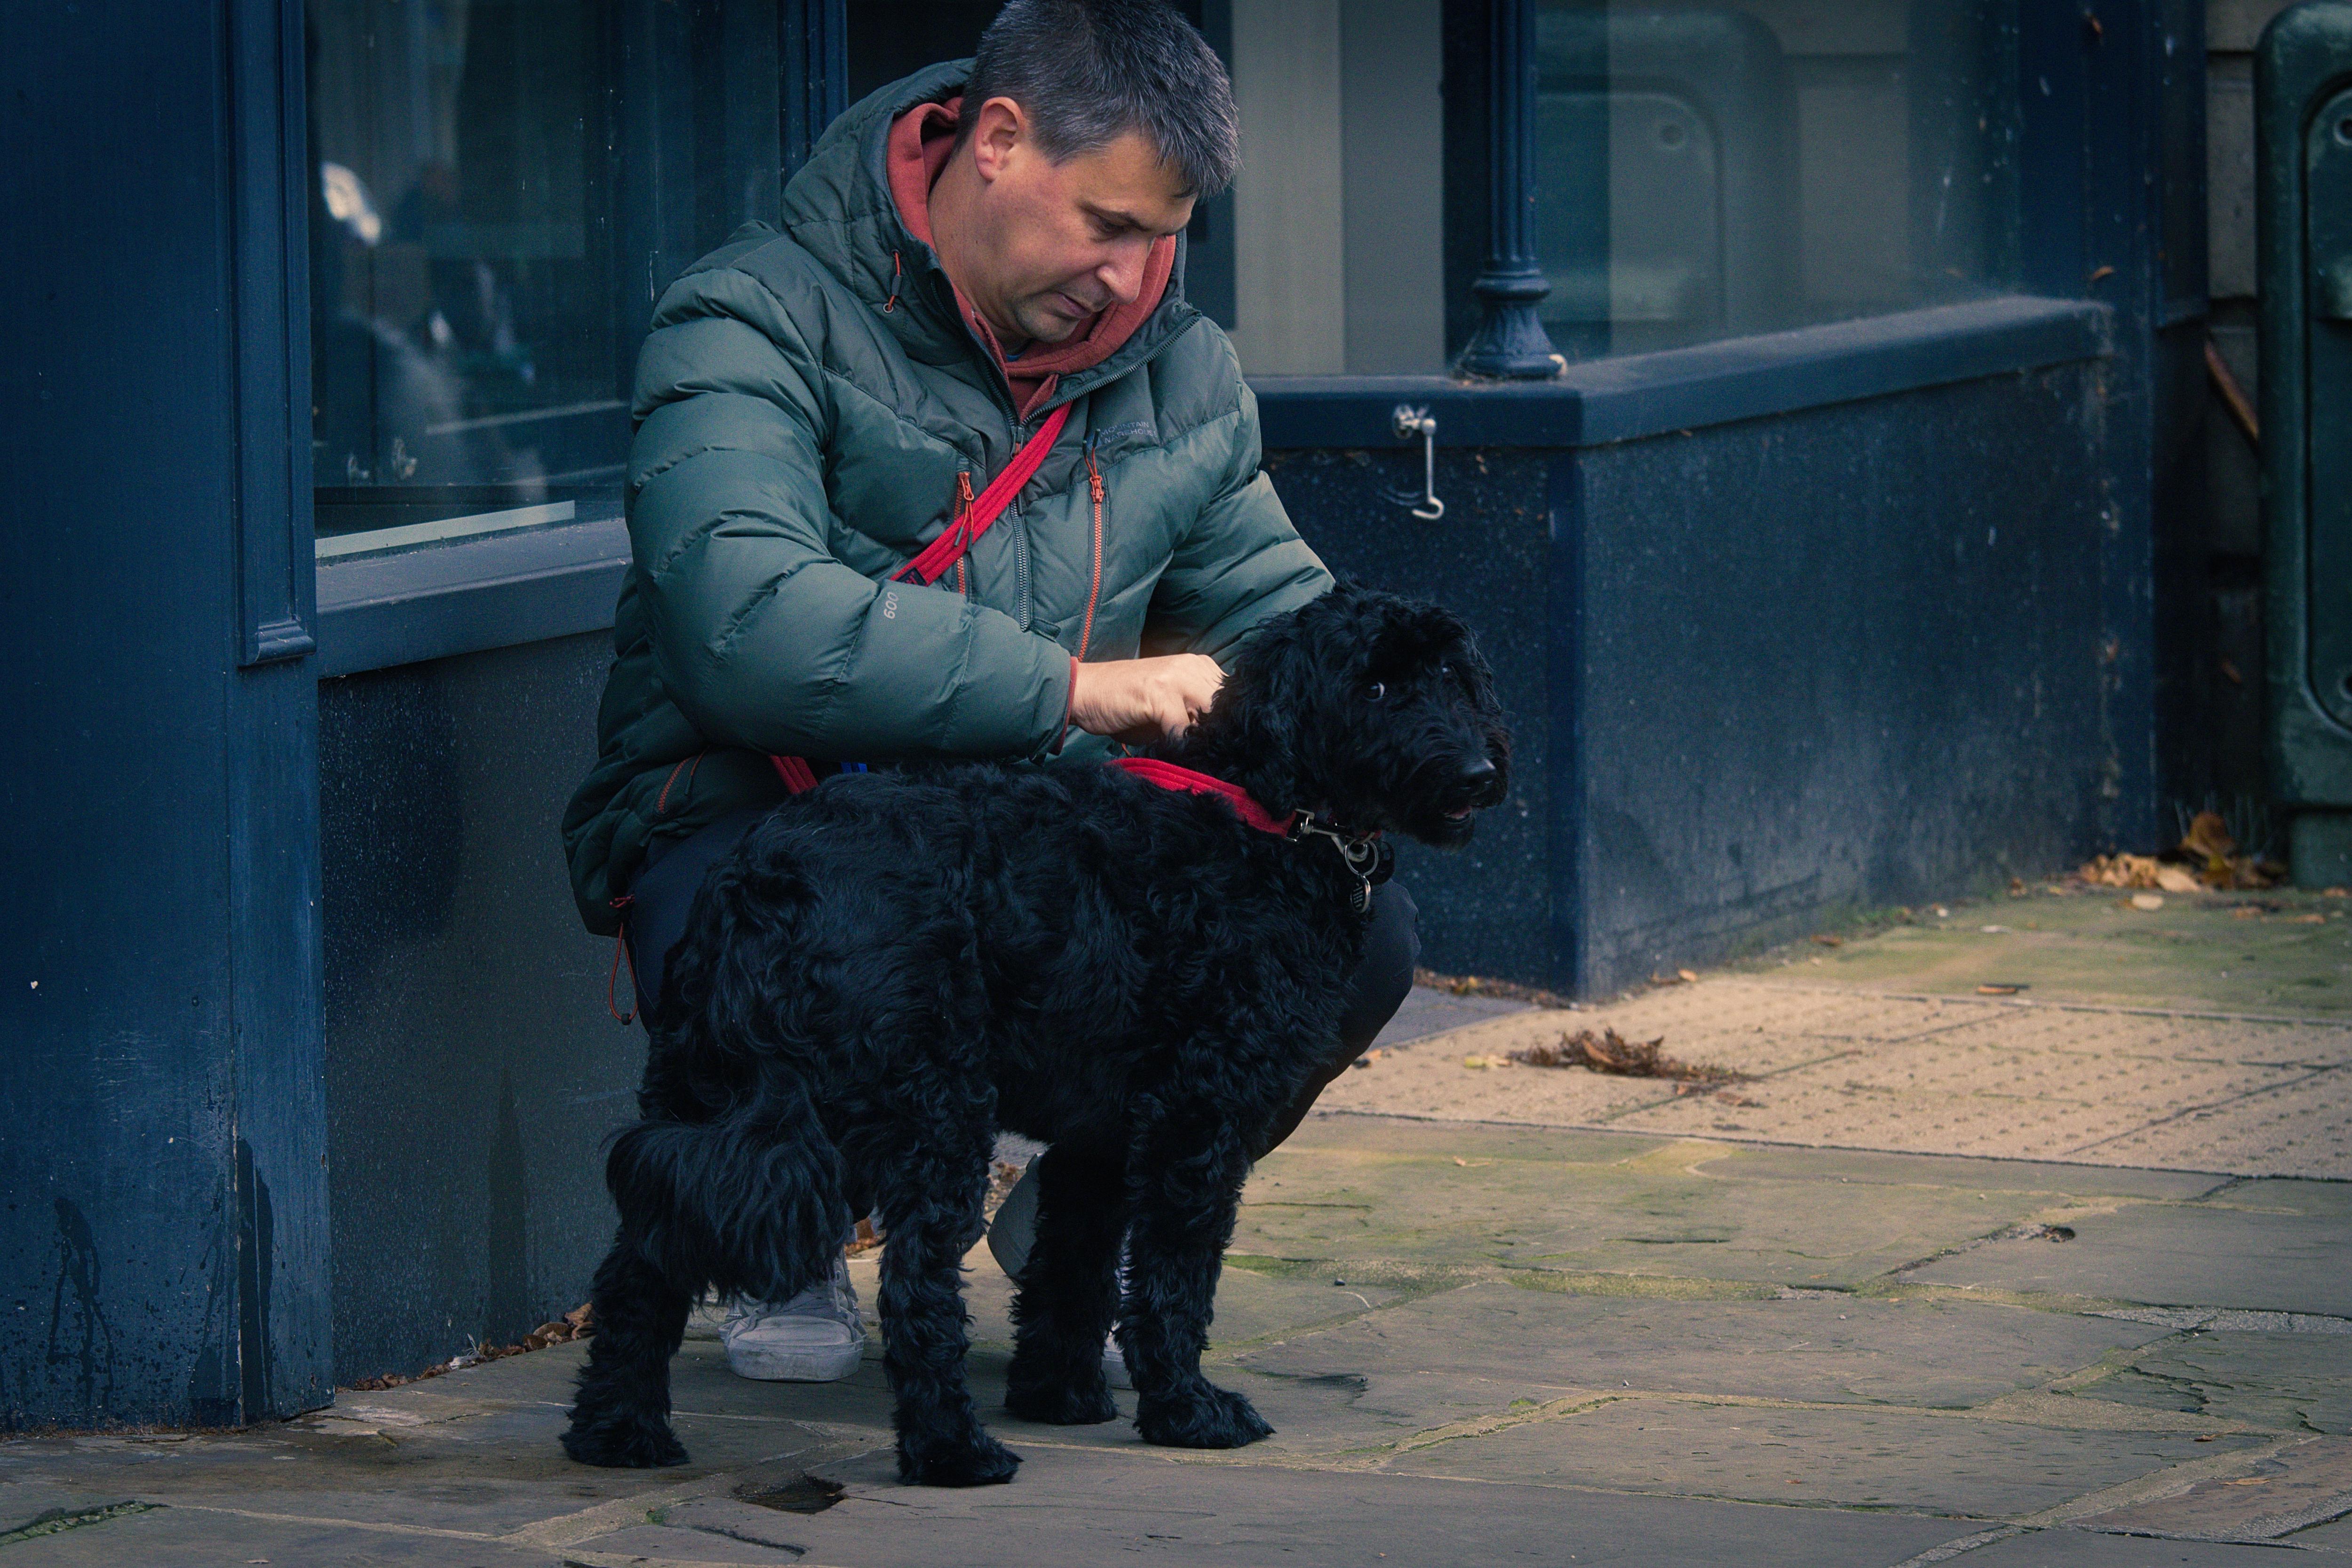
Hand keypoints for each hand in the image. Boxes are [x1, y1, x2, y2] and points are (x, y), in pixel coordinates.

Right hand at [1068, 655, 1223, 744]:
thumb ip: (1195, 714)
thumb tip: (1221, 740)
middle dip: (1220, 733)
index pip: (1231, 697)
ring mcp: (1176, 677)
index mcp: (1197, 664)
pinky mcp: (1159, 694)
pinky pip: (1183, 729)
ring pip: (1210, 716)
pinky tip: (1172, 752)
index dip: (1229, 722)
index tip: (1223, 743)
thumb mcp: (1168, 704)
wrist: (1084, 691)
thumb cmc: (1126, 703)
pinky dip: (1180, 746)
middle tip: (1210, 754)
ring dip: (1202, 740)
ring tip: (1191, 753)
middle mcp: (1191, 666)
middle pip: (1226, 707)